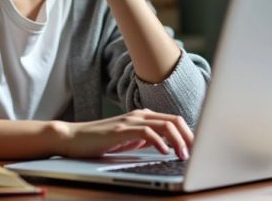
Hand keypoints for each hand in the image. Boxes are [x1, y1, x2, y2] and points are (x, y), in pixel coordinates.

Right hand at [54, 109, 192, 159]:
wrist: (73, 138)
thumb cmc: (100, 141)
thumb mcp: (129, 140)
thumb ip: (146, 139)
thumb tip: (167, 145)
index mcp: (144, 116)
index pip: (174, 120)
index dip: (189, 134)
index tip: (197, 148)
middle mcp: (140, 115)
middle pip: (174, 120)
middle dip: (189, 137)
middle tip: (196, 153)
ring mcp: (130, 121)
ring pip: (165, 125)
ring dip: (178, 141)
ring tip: (183, 155)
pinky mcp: (121, 130)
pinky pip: (147, 133)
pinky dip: (160, 143)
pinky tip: (164, 153)